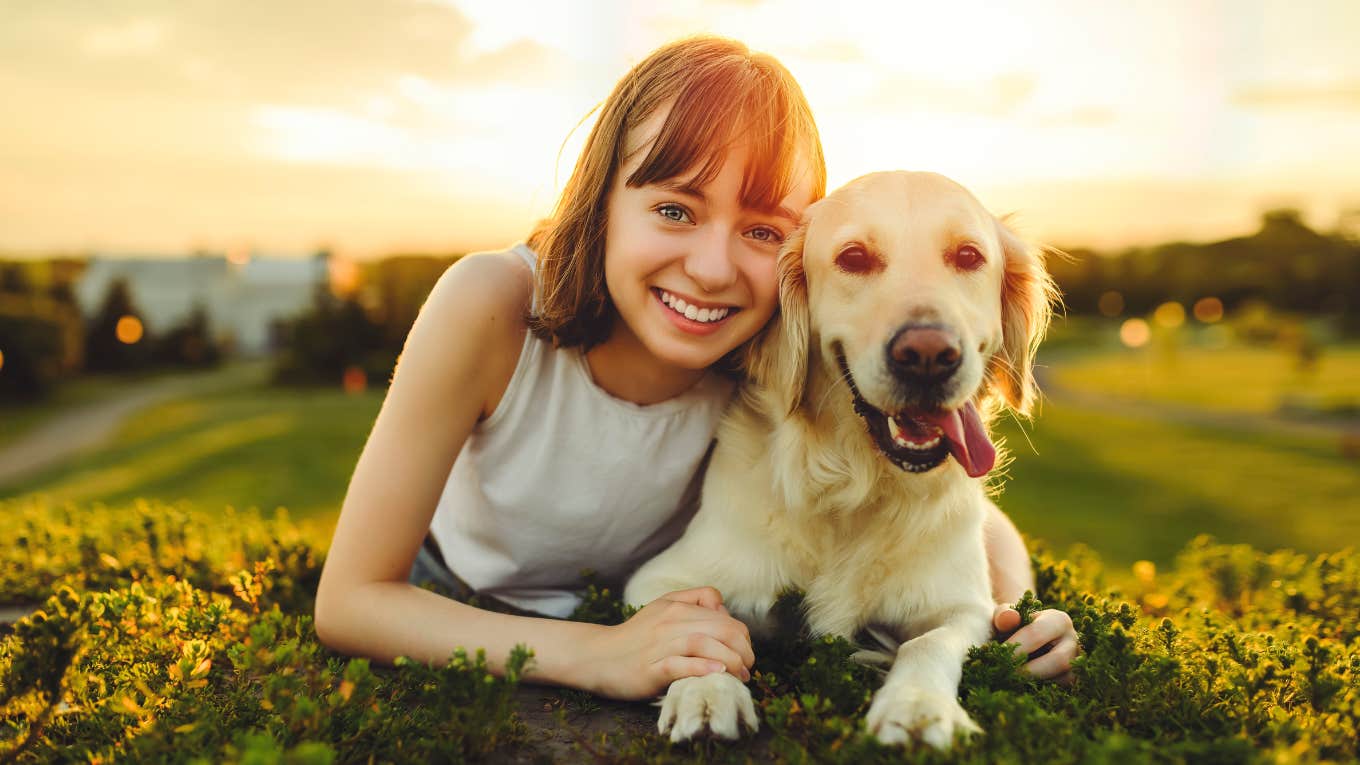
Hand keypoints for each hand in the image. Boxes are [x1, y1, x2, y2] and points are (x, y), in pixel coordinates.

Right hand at [577, 586, 753, 699]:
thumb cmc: (634, 637)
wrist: (596, 656)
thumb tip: (723, 610)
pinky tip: (717, 673)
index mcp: (676, 606)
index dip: (741, 634)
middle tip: (748, 669)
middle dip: (744, 650)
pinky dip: (702, 668)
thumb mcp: (662, 608)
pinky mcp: (651, 668)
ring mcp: (660, 644)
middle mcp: (670, 621)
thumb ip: (693, 601)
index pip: (723, 615)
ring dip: (730, 661)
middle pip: (722, 628)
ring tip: (740, 676)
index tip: (742, 653)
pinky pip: (681, 665)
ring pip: (705, 644)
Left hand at [992, 603, 1077, 682]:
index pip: (1036, 635)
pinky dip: (1043, 688)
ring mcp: (1077, 661)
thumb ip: (1003, 615)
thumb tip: (1009, 618)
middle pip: (1059, 660)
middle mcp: (1074, 640)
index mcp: (1059, 620)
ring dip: (1037, 682)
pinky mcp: (1074, 678)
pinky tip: (1024, 685)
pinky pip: (1063, 688)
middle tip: (1006, 674)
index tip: (996, 658)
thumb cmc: (1014, 626)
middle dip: (1030, 671)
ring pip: (1064, 678)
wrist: (1025, 638)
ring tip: (1013, 679)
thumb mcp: (1006, 616)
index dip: (1015, 648)